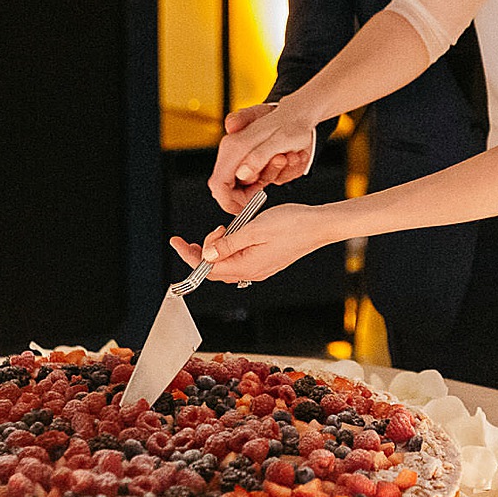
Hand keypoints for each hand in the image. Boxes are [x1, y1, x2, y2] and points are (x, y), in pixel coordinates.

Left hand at [169, 203, 328, 283]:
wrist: (319, 226)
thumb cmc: (293, 224)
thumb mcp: (254, 229)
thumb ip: (228, 243)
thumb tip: (206, 255)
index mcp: (247, 266)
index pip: (207, 268)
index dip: (189, 256)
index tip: (178, 243)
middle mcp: (252, 272)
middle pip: (215, 269)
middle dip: (200, 253)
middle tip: (195, 237)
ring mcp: (260, 268)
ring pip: (227, 264)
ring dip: (217, 249)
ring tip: (221, 229)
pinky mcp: (266, 261)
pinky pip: (239, 260)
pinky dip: (230, 248)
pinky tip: (233, 234)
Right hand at [207, 103, 314, 212]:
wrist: (299, 114)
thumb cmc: (288, 122)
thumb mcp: (278, 139)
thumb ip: (258, 156)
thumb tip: (243, 175)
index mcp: (233, 148)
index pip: (218, 184)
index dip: (228, 201)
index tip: (244, 207)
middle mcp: (236, 155)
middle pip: (231, 190)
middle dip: (252, 191)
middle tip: (269, 180)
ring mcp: (247, 161)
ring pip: (252, 186)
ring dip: (273, 176)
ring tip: (287, 157)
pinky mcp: (259, 164)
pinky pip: (267, 180)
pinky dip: (282, 173)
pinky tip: (292, 157)